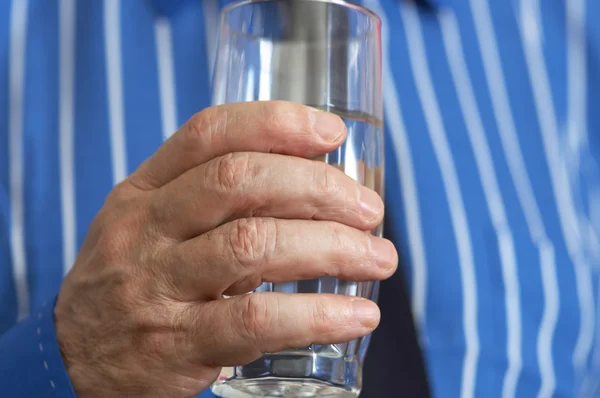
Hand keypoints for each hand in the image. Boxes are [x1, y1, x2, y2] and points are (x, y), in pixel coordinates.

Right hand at [54, 101, 397, 396]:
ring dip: (332, 248)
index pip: (210, 133)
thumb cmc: (133, 282)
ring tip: (379, 258)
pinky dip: (318, 315)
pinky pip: (255, 320)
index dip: (277, 124)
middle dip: (319, 188)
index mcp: (143, 191)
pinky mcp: (176, 344)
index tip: (333, 134)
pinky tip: (358, 315)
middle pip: (240, 181)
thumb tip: (312, 184)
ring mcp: (156, 286)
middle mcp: (145, 229)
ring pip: (254, 246)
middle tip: (370, 209)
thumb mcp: (153, 226)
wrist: (74, 360)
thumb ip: (213, 202)